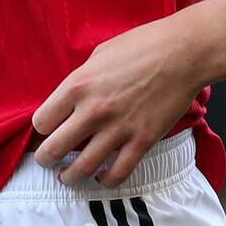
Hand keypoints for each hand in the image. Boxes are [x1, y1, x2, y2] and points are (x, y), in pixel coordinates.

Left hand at [31, 11, 206, 186]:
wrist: (183, 52)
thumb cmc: (143, 45)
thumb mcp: (100, 54)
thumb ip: (82, 79)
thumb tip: (71, 99)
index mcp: (78, 85)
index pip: (42, 122)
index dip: (43, 129)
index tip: (48, 131)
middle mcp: (93, 110)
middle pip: (53, 150)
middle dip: (47, 159)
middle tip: (49, 160)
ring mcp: (118, 128)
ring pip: (81, 169)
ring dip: (71, 176)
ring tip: (69, 175)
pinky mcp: (142, 141)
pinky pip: (117, 173)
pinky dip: (106, 180)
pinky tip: (103, 176)